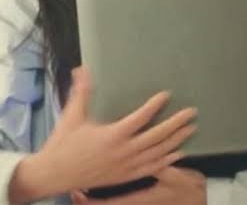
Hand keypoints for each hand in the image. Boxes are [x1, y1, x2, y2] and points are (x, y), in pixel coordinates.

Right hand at [10, 67, 196, 200]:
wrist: (55, 174)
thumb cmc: (63, 144)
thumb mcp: (72, 115)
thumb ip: (82, 92)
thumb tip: (83, 70)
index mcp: (112, 135)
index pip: (140, 118)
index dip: (155, 105)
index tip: (167, 94)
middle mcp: (123, 152)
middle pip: (157, 136)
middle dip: (176, 124)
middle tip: (192, 113)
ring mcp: (126, 166)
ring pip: (158, 153)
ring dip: (176, 140)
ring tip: (191, 129)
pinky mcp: (126, 176)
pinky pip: (152, 169)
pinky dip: (167, 160)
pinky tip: (178, 153)